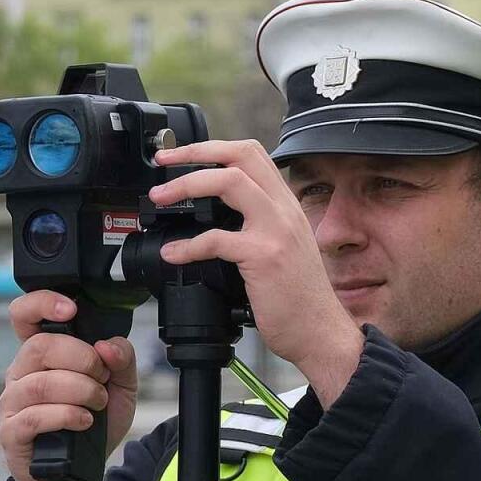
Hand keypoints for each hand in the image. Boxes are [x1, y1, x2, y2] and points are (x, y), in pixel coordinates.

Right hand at [0, 290, 138, 480]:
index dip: (41, 303)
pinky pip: (35, 416)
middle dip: (82, 358)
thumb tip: (108, 345)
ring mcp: (12, 403)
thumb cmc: (91, 428)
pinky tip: (84, 421)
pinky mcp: (12, 432)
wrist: (76, 477)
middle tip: (101, 378)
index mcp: (42, 355)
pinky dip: (67, 415)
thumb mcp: (121, 390)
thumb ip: (122, 360)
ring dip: (80, 390)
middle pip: (41, 346)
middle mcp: (21, 373)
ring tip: (97, 404)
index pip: (24, 315)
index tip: (70, 311)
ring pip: (41, 382)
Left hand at [149, 140, 362, 405]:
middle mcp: (284, 210)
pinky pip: (217, 239)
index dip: (212, 147)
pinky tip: (173, 254)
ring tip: (160, 199)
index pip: (251, 155)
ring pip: (228, 182)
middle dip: (195, 151)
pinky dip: (188, 245)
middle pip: (240, 156)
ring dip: (186, 185)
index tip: (180, 156)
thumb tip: (214, 221)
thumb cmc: (298, 300)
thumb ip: (257, 227)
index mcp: (286, 205)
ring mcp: (276, 230)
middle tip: (163, 163)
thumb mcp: (282, 249)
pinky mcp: (264, 256)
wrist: (320, 333)